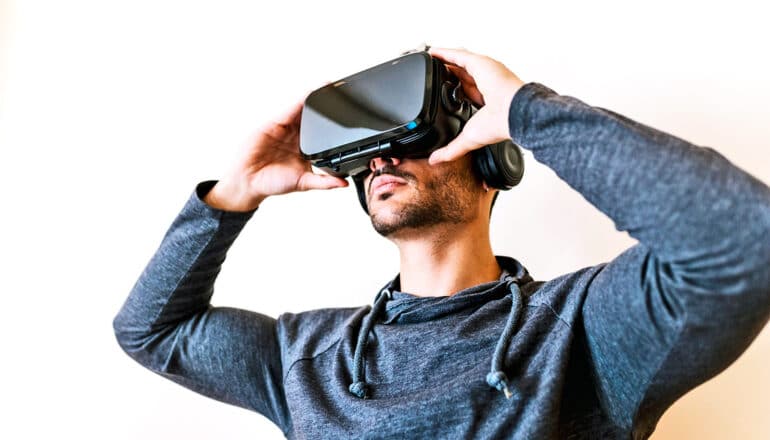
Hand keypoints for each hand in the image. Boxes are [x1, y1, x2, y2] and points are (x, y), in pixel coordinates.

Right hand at [204, 96, 348, 211]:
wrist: (249, 182)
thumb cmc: (272, 182)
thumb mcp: (304, 183)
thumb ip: (324, 182)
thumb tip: (343, 183)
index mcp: (306, 149)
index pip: (323, 133)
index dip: (334, 124)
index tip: (351, 116)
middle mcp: (296, 136)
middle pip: (314, 117)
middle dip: (327, 107)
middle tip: (343, 94)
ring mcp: (286, 128)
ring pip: (303, 110)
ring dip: (315, 99)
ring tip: (329, 88)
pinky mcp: (275, 124)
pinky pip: (289, 110)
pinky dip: (300, 102)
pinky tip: (310, 95)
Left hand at [427, 47, 525, 164]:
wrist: (511, 114)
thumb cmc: (498, 125)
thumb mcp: (467, 140)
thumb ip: (450, 150)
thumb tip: (434, 160)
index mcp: (484, 100)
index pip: (466, 92)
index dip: (452, 90)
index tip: (439, 91)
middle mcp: (484, 84)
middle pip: (461, 75)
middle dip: (447, 73)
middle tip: (431, 73)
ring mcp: (483, 71)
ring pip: (459, 62)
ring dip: (444, 60)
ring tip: (429, 58)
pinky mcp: (480, 63)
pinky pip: (458, 54)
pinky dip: (444, 52)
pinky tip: (431, 52)